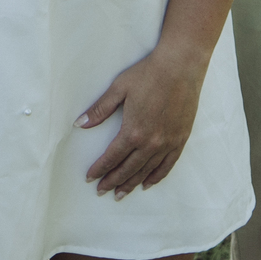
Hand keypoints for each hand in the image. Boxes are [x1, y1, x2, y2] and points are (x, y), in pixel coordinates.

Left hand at [76, 50, 203, 197]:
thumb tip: (80, 124)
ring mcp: (167, 143)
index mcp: (133, 131)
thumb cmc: (148, 74)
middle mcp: (150, 143)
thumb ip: (100, 109)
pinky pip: (167, 166)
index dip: (99, 169)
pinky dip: (156, 177)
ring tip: (120, 193)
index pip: (112, 157)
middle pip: (127, 169)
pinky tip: (147, 183)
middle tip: (102, 191)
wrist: (180, 66)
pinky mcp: (180, 139)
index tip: (90, 178)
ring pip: (146, 171)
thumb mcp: (119, 88)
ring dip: (131, 183)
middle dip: (112, 181)